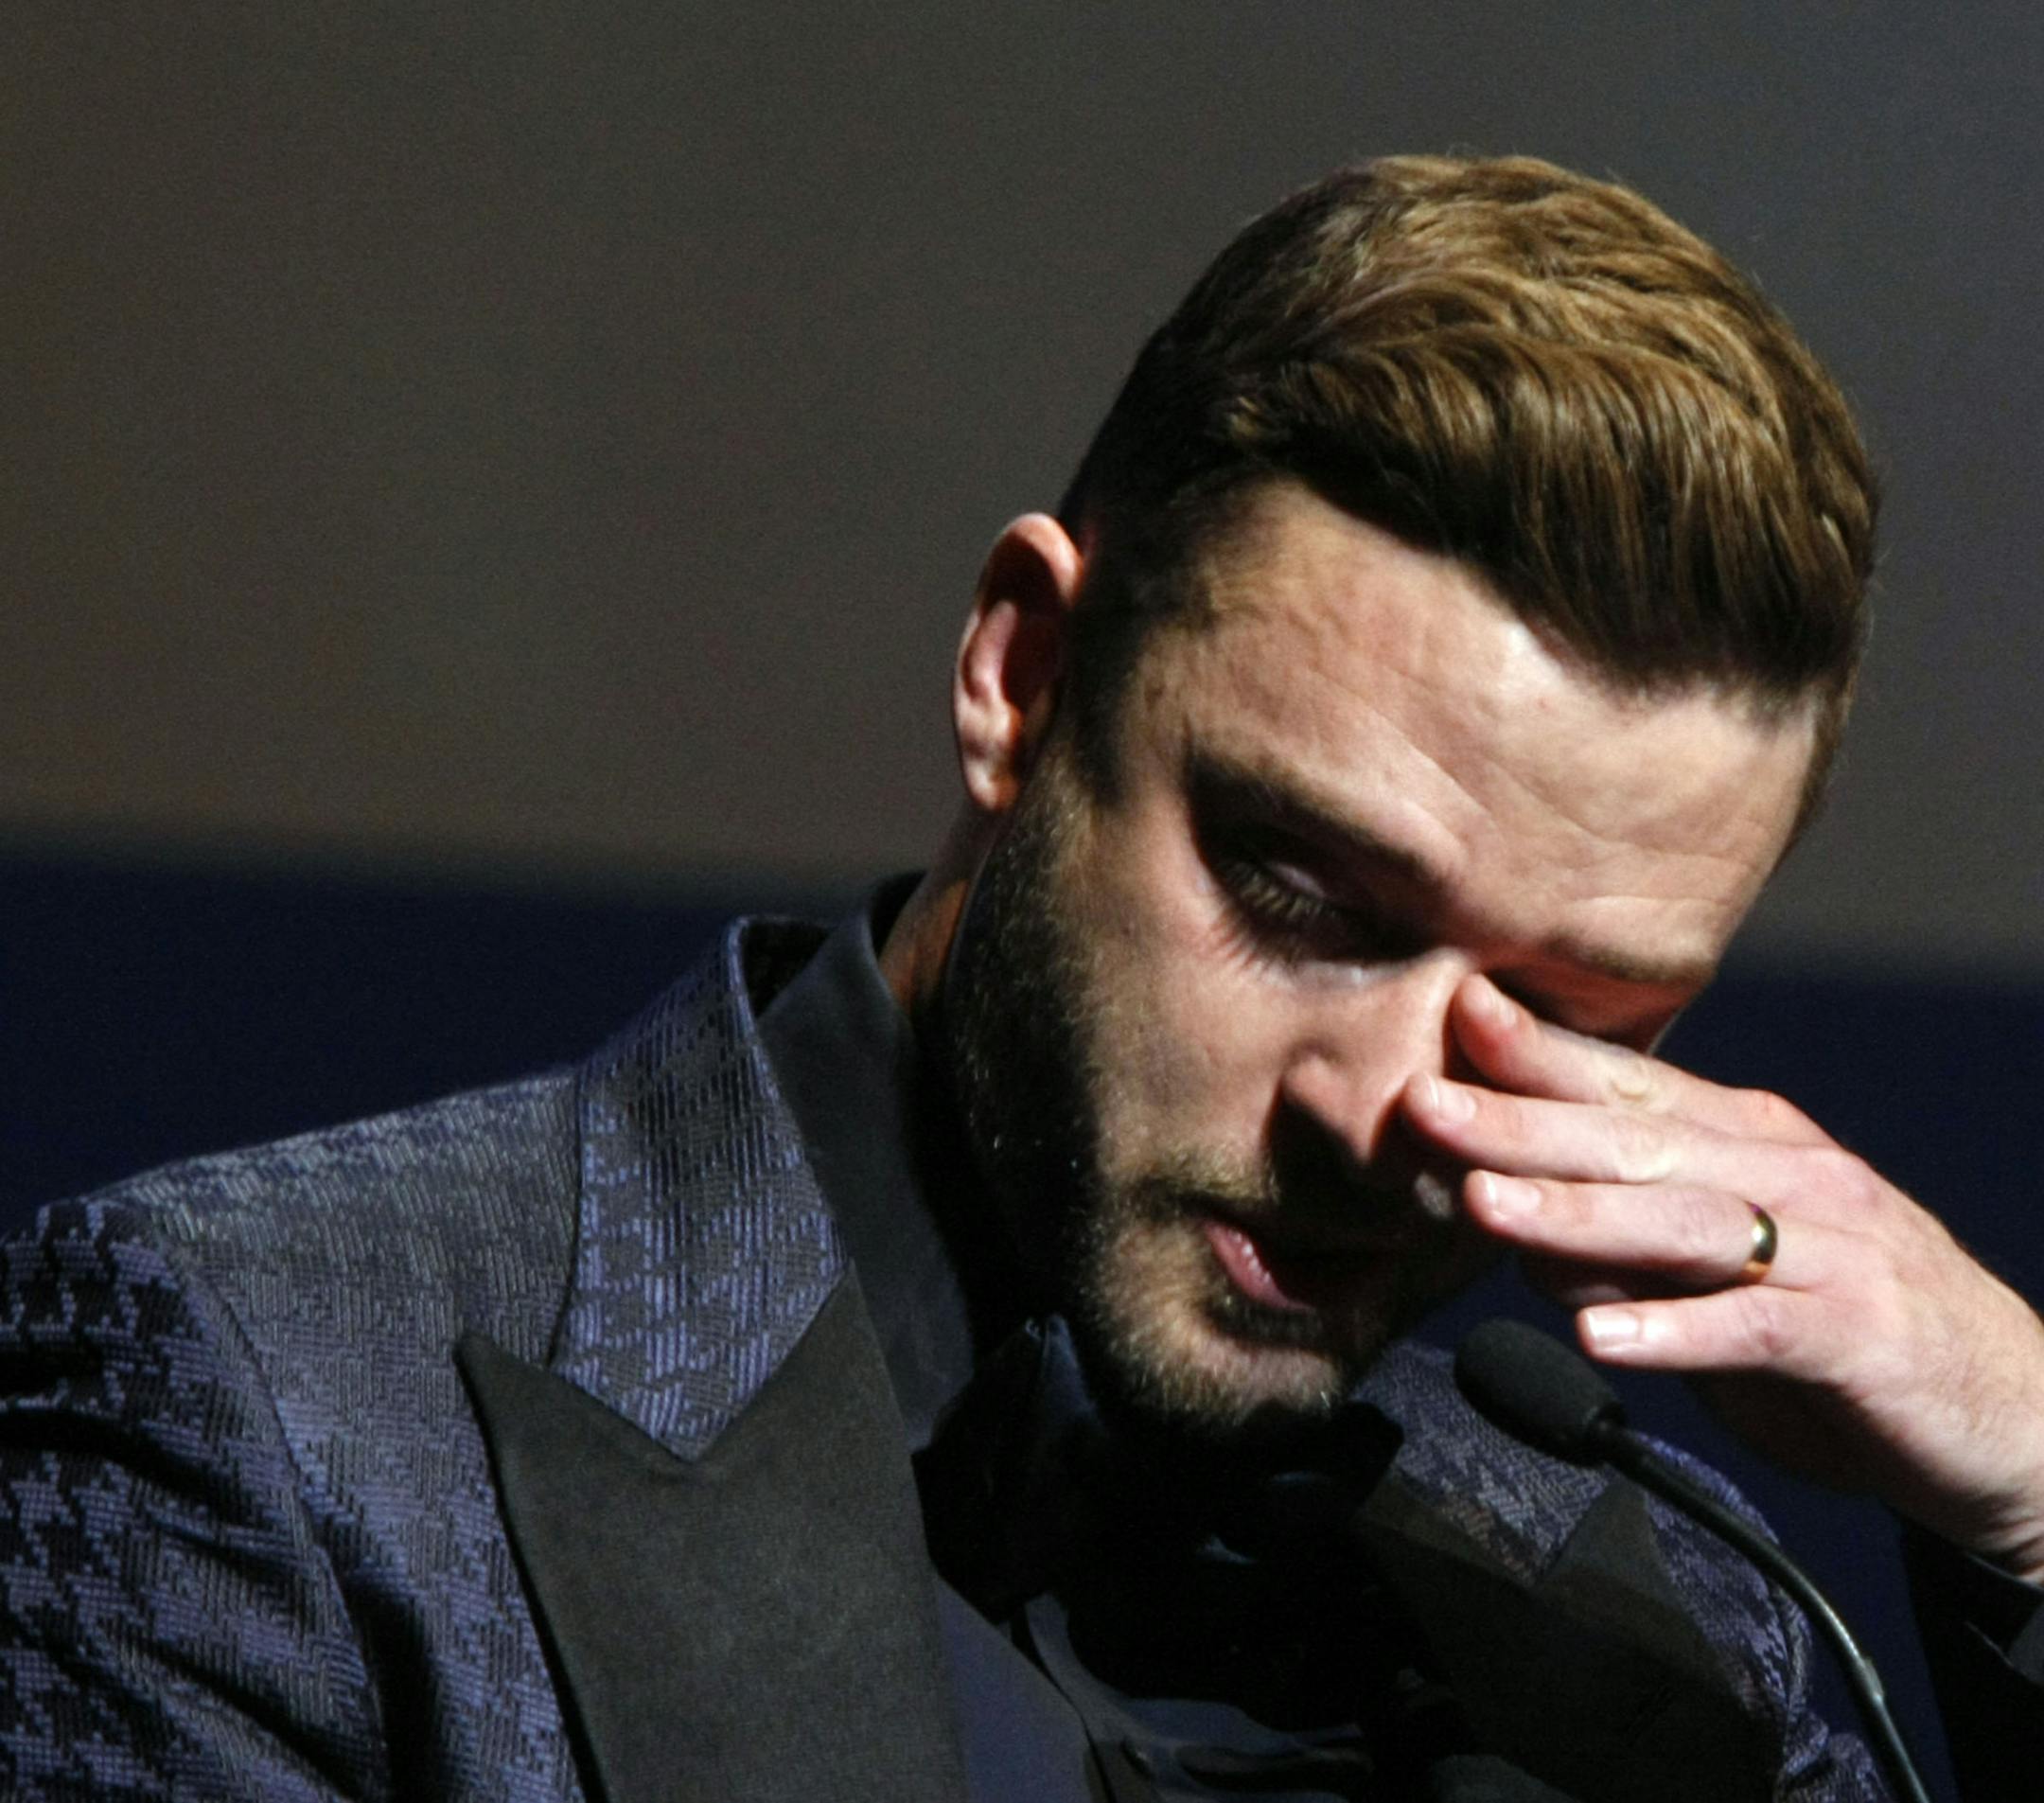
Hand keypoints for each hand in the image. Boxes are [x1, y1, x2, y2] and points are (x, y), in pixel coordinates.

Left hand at [1401, 972, 2043, 1580]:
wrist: (2009, 1416)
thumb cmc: (1838, 1331)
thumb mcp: (1713, 1278)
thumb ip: (1618, 1247)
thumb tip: (1505, 1222)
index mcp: (1748, 1141)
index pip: (1628, 1084)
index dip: (1541, 1051)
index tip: (1453, 1014)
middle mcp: (1790, 1172)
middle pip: (1636, 1140)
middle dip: (1522, 1121)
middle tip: (1425, 1105)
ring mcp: (1833, 1246)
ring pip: (1685, 1219)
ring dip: (1577, 1214)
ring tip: (1484, 1208)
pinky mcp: (1862, 1333)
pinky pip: (1756, 1325)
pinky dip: (1675, 1330)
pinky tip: (1600, 1334)